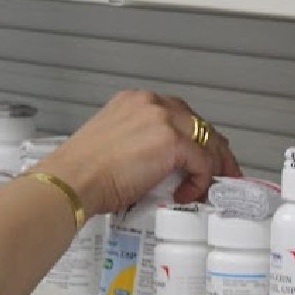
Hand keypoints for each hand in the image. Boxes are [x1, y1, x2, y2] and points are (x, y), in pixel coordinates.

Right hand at [32, 90, 241, 214]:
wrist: (73, 180)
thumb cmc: (82, 171)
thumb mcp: (113, 143)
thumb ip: (140, 142)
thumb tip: (162, 164)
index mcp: (134, 101)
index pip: (178, 113)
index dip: (195, 136)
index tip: (203, 153)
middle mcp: (151, 103)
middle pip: (198, 123)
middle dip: (214, 149)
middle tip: (221, 171)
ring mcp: (163, 119)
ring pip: (206, 140)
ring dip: (213, 166)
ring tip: (211, 187)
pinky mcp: (172, 141)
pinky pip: (202, 162)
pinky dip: (200, 180)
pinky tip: (186, 193)